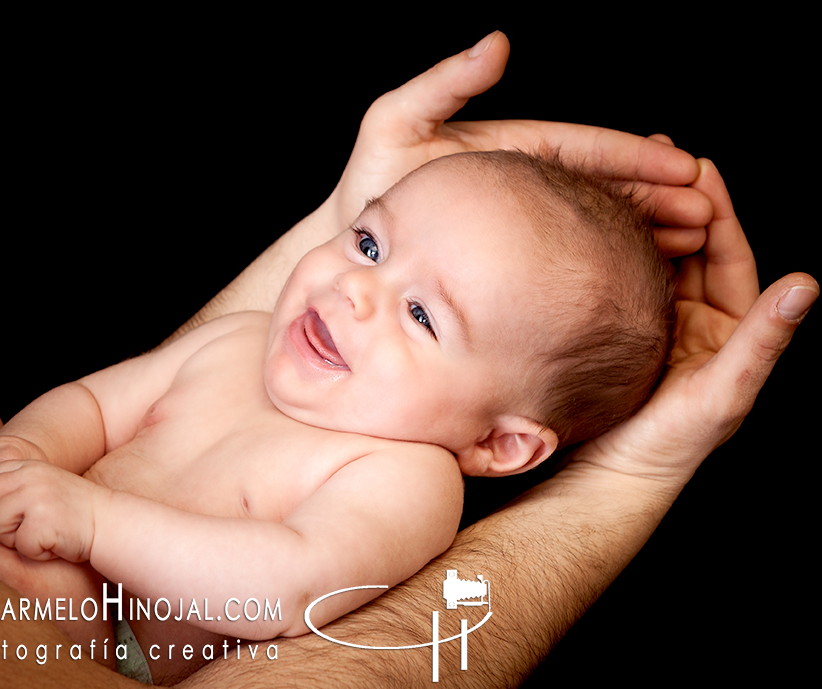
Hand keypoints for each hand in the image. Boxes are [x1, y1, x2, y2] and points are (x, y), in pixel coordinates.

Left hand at [0, 459, 105, 562]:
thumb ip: (12, 489)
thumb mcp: (41, 489)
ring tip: (40, 534)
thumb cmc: (71, 513)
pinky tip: (53, 543)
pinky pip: (19, 545)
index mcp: (28, 466)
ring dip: (13, 539)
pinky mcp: (42, 520)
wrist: (108, 522)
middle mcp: (30, 477)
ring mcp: (36, 497)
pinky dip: (34, 551)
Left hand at [329, 31, 711, 240]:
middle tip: (707, 213)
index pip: (587, 148)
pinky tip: (642, 275)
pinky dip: (609, 262)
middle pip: (606, 186)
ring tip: (692, 243)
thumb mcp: (395, 122)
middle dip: (658, 196)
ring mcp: (526, 225)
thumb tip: (499, 42)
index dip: (636, 157)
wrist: (351, 250)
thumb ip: (444, 83)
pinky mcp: (517, 262)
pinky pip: (571, 259)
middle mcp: (528, 186)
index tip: (683, 167)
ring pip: (598, 224)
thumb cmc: (369, 187)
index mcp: (514, 150)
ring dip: (646, 230)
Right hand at [566, 159, 816, 486]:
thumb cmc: (670, 442)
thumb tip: (807, 283)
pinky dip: (609, 246)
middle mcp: (691, 319)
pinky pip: (615, 278)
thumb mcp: (725, 390)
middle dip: (675, 200)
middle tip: (657, 153)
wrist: (605, 476)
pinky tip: (592, 220)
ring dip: (640, 215)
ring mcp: (650, 321)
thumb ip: (764, 339)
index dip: (718, 210)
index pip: (727, 255)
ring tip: (623, 172)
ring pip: (648, 256)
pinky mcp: (613, 328)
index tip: (700, 166)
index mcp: (729, 328)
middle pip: (687, 246)